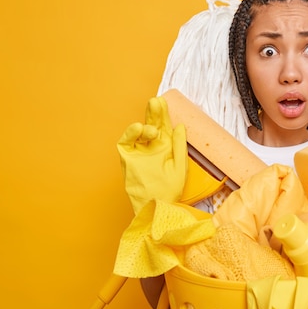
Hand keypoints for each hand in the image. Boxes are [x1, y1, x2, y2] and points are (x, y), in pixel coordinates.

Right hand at [117, 96, 187, 213]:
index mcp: (166, 147)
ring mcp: (139, 152)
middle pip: (152, 124)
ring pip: (139, 131)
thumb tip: (180, 125)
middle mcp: (152, 147)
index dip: (164, 114)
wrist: (156, 207)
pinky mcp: (127, 158)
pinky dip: (130, 134)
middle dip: (154, 113)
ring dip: (144, 123)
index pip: (164, 126)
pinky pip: (126, 142)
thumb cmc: (170, 191)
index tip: (163, 101)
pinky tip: (138, 129)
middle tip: (156, 101)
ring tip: (150, 128)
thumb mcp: (180, 166)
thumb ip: (180, 146)